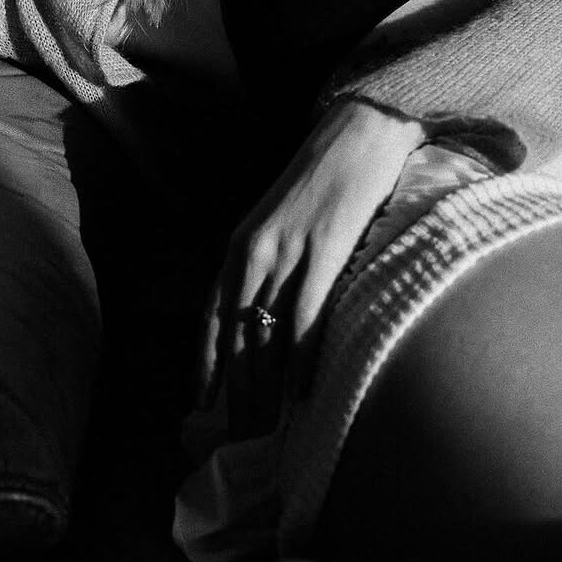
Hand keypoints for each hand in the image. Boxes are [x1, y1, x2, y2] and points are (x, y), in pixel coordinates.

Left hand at [197, 98, 424, 439]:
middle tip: (239, 434)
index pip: (211, 314)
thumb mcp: (280, 218)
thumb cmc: (325, 174)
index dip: (205, 362)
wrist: (359, 127)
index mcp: (239, 242)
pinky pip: (307, 315)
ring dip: (265, 385)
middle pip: (238, 333)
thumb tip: (268, 310)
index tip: (201, 403)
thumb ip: (269, 260)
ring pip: (267, 332)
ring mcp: (288, 250)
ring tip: (266, 427)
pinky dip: (300, 358)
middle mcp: (254, 249)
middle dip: (236, 388)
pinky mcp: (325, 249)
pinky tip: (300, 390)